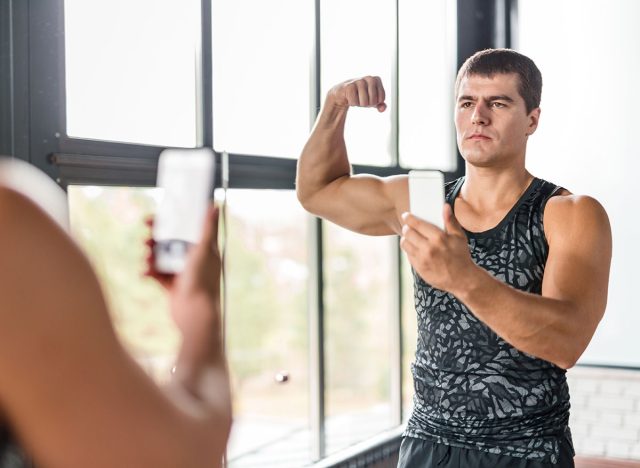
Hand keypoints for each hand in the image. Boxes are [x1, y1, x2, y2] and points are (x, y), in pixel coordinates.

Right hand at [145, 206, 221, 355]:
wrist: (194, 315)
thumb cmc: (202, 282)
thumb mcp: (204, 251)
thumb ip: (207, 228)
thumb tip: (215, 204)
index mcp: (204, 250)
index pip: (187, 229)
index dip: (172, 221)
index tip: (156, 216)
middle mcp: (194, 260)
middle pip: (171, 243)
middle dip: (156, 239)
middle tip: (145, 236)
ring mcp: (182, 273)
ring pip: (161, 258)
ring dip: (150, 256)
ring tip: (146, 258)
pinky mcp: (172, 286)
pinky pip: (157, 274)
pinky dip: (149, 271)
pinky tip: (144, 273)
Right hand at [327, 76, 386, 111]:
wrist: (343, 93)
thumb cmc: (360, 95)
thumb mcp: (372, 101)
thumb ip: (380, 105)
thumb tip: (383, 108)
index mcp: (376, 80)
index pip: (381, 98)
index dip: (376, 102)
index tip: (370, 98)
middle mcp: (369, 78)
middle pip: (374, 100)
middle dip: (369, 104)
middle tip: (363, 100)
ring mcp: (358, 81)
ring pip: (364, 102)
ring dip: (360, 104)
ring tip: (357, 99)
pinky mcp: (348, 86)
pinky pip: (354, 101)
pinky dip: (353, 103)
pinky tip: (350, 98)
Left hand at [400, 204, 477, 295]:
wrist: (462, 280)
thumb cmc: (461, 256)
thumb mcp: (459, 237)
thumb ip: (451, 221)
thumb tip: (445, 206)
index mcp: (439, 238)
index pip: (417, 224)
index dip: (409, 218)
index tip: (406, 215)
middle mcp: (428, 248)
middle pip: (408, 233)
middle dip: (406, 228)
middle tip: (407, 226)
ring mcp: (422, 259)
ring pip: (405, 244)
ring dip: (405, 238)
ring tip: (409, 237)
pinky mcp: (419, 268)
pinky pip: (408, 255)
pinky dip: (409, 249)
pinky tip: (413, 247)